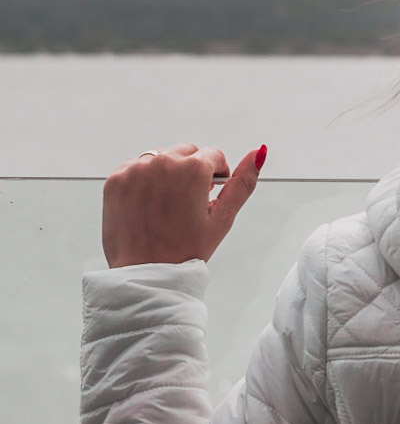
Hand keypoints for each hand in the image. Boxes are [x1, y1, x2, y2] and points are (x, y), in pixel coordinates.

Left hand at [101, 144, 264, 267]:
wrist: (146, 272)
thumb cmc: (185, 249)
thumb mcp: (223, 218)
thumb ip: (243, 182)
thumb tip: (259, 152)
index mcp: (192, 169)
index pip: (213, 155)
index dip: (216, 175)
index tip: (209, 194)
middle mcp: (162, 162)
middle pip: (186, 151)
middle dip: (191, 170)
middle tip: (189, 202)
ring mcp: (135, 169)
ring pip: (160, 157)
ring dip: (167, 173)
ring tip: (168, 205)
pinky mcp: (116, 179)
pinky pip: (135, 167)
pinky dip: (144, 180)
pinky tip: (149, 204)